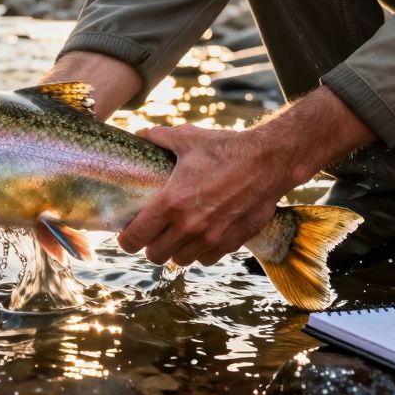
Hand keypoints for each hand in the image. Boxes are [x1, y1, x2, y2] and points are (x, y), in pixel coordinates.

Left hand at [117, 124, 298, 266]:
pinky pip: (206, 259)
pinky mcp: (231, 242)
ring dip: (175, 250)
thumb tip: (138, 134)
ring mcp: (211, 237)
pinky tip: (199, 237)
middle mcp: (189, 225)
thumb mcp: (187, 138)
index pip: (136, 237)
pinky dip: (200, 252)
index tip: (126, 236)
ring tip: (175, 237)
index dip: (126, 240)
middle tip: (152, 235)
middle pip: (155, 255)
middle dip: (150, 246)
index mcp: (172, 202)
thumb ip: (158, 137)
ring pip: (180, 260)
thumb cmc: (226, 148)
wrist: (269, 161)